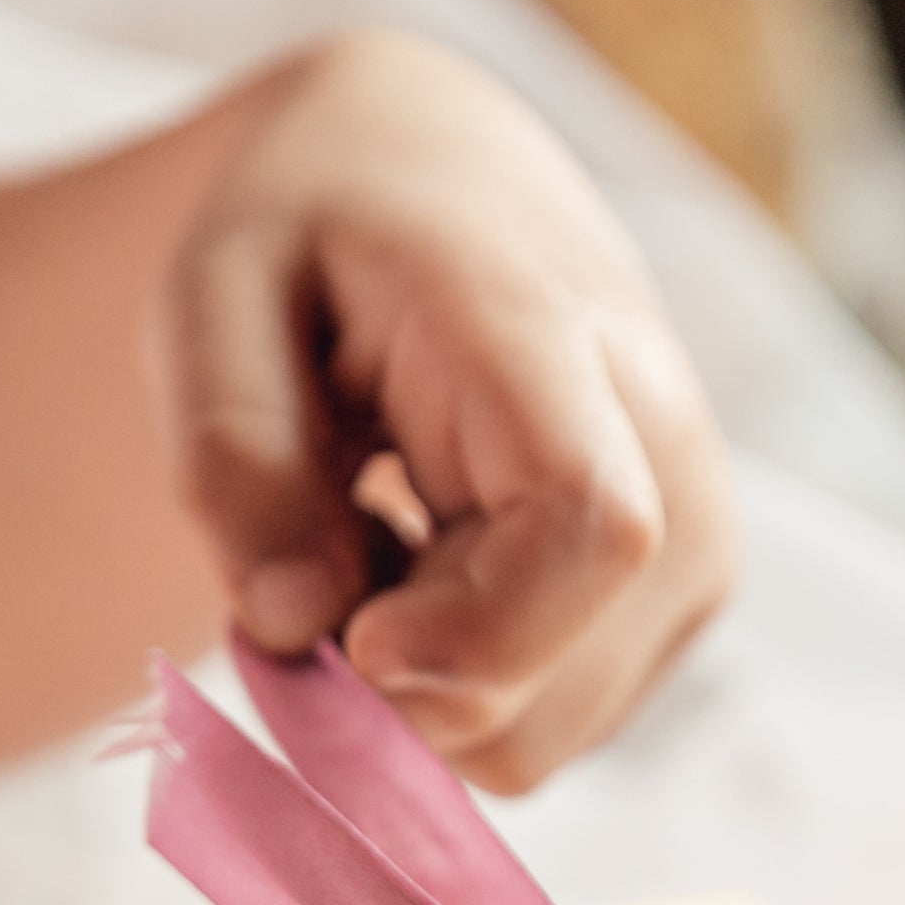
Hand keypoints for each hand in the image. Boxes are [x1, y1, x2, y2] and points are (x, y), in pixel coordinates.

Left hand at [159, 30, 739, 792]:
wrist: (441, 174)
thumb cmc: (315, 227)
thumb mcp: (210, 296)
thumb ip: (234, 455)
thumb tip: (293, 625)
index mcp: (548, 334)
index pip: (589, 527)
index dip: (470, 634)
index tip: (349, 636)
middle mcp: (666, 433)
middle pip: (566, 669)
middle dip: (402, 687)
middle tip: (301, 574)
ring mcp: (695, 522)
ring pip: (559, 730)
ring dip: (427, 691)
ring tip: (374, 553)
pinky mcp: (687, 588)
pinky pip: (563, 727)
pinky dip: (470, 693)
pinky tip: (433, 578)